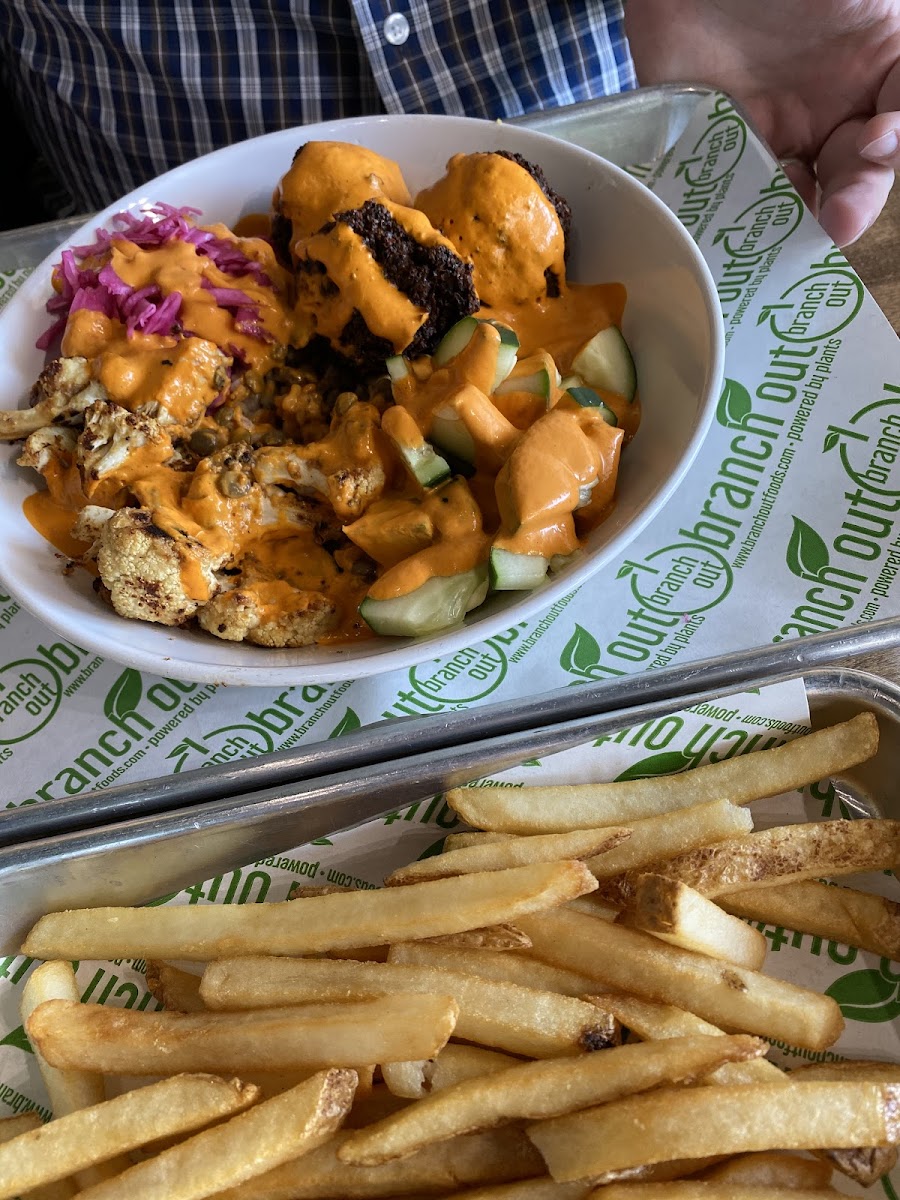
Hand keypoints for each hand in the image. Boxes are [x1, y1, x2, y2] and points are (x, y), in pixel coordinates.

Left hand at [625, 0, 899, 244]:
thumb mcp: (869, 3)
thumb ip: (893, 65)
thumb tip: (889, 131)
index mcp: (869, 74)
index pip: (889, 138)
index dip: (888, 152)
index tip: (870, 144)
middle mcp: (819, 112)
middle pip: (844, 180)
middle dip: (846, 205)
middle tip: (834, 222)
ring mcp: (760, 132)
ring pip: (783, 200)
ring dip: (788, 222)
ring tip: (782, 231)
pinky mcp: (703, 144)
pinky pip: (716, 192)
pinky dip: (723, 216)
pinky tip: (728, 222)